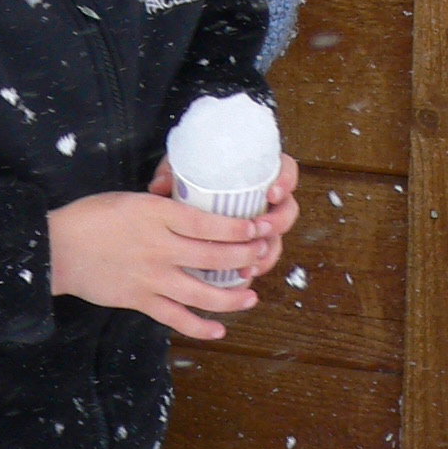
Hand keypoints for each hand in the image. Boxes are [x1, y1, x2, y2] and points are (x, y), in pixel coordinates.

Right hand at [47, 187, 279, 340]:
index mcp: (158, 215)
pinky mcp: (140, 300)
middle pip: (214, 258)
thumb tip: (197, 215)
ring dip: (232, 297)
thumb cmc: (92, 217)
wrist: (57, 248)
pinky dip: (199, 327)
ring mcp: (151, 277)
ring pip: (202, 293)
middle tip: (263, 256)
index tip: (260, 227)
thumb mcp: (133, 200)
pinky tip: (218, 330)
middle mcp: (159, 247)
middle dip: (246, 257)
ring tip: (251, 296)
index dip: (240, 228)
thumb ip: (165, 209)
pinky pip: (176, 318)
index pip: (209, 223)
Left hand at [146, 153, 300, 273]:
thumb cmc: (188, 179)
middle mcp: (263, 202)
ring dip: (267, 254)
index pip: (285, 171)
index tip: (271, 192)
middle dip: (278, 222)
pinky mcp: (249, 250)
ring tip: (251, 263)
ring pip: (275, 242)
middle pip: (287, 211)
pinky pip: (259, 262)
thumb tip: (160, 185)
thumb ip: (172, 173)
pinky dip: (253, 271)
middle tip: (261, 227)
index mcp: (256, 175)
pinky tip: (242, 278)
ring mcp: (259, 228)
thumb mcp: (180, 170)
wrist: (171, 210)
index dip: (286, 181)